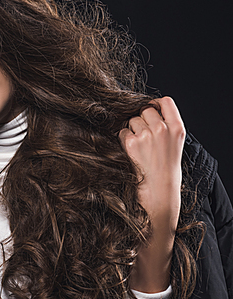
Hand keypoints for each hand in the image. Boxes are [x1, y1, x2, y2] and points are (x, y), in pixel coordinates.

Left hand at [119, 97, 185, 291]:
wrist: (159, 196)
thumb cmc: (165, 173)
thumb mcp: (173, 147)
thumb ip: (165, 127)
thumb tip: (145, 111)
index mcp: (177, 129)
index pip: (165, 102)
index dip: (154, 103)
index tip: (150, 108)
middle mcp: (162, 129)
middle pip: (145, 110)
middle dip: (140, 120)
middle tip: (143, 139)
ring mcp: (146, 135)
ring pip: (132, 120)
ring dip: (131, 131)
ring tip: (139, 150)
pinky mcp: (131, 143)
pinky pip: (121, 132)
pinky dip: (122, 141)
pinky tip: (130, 154)